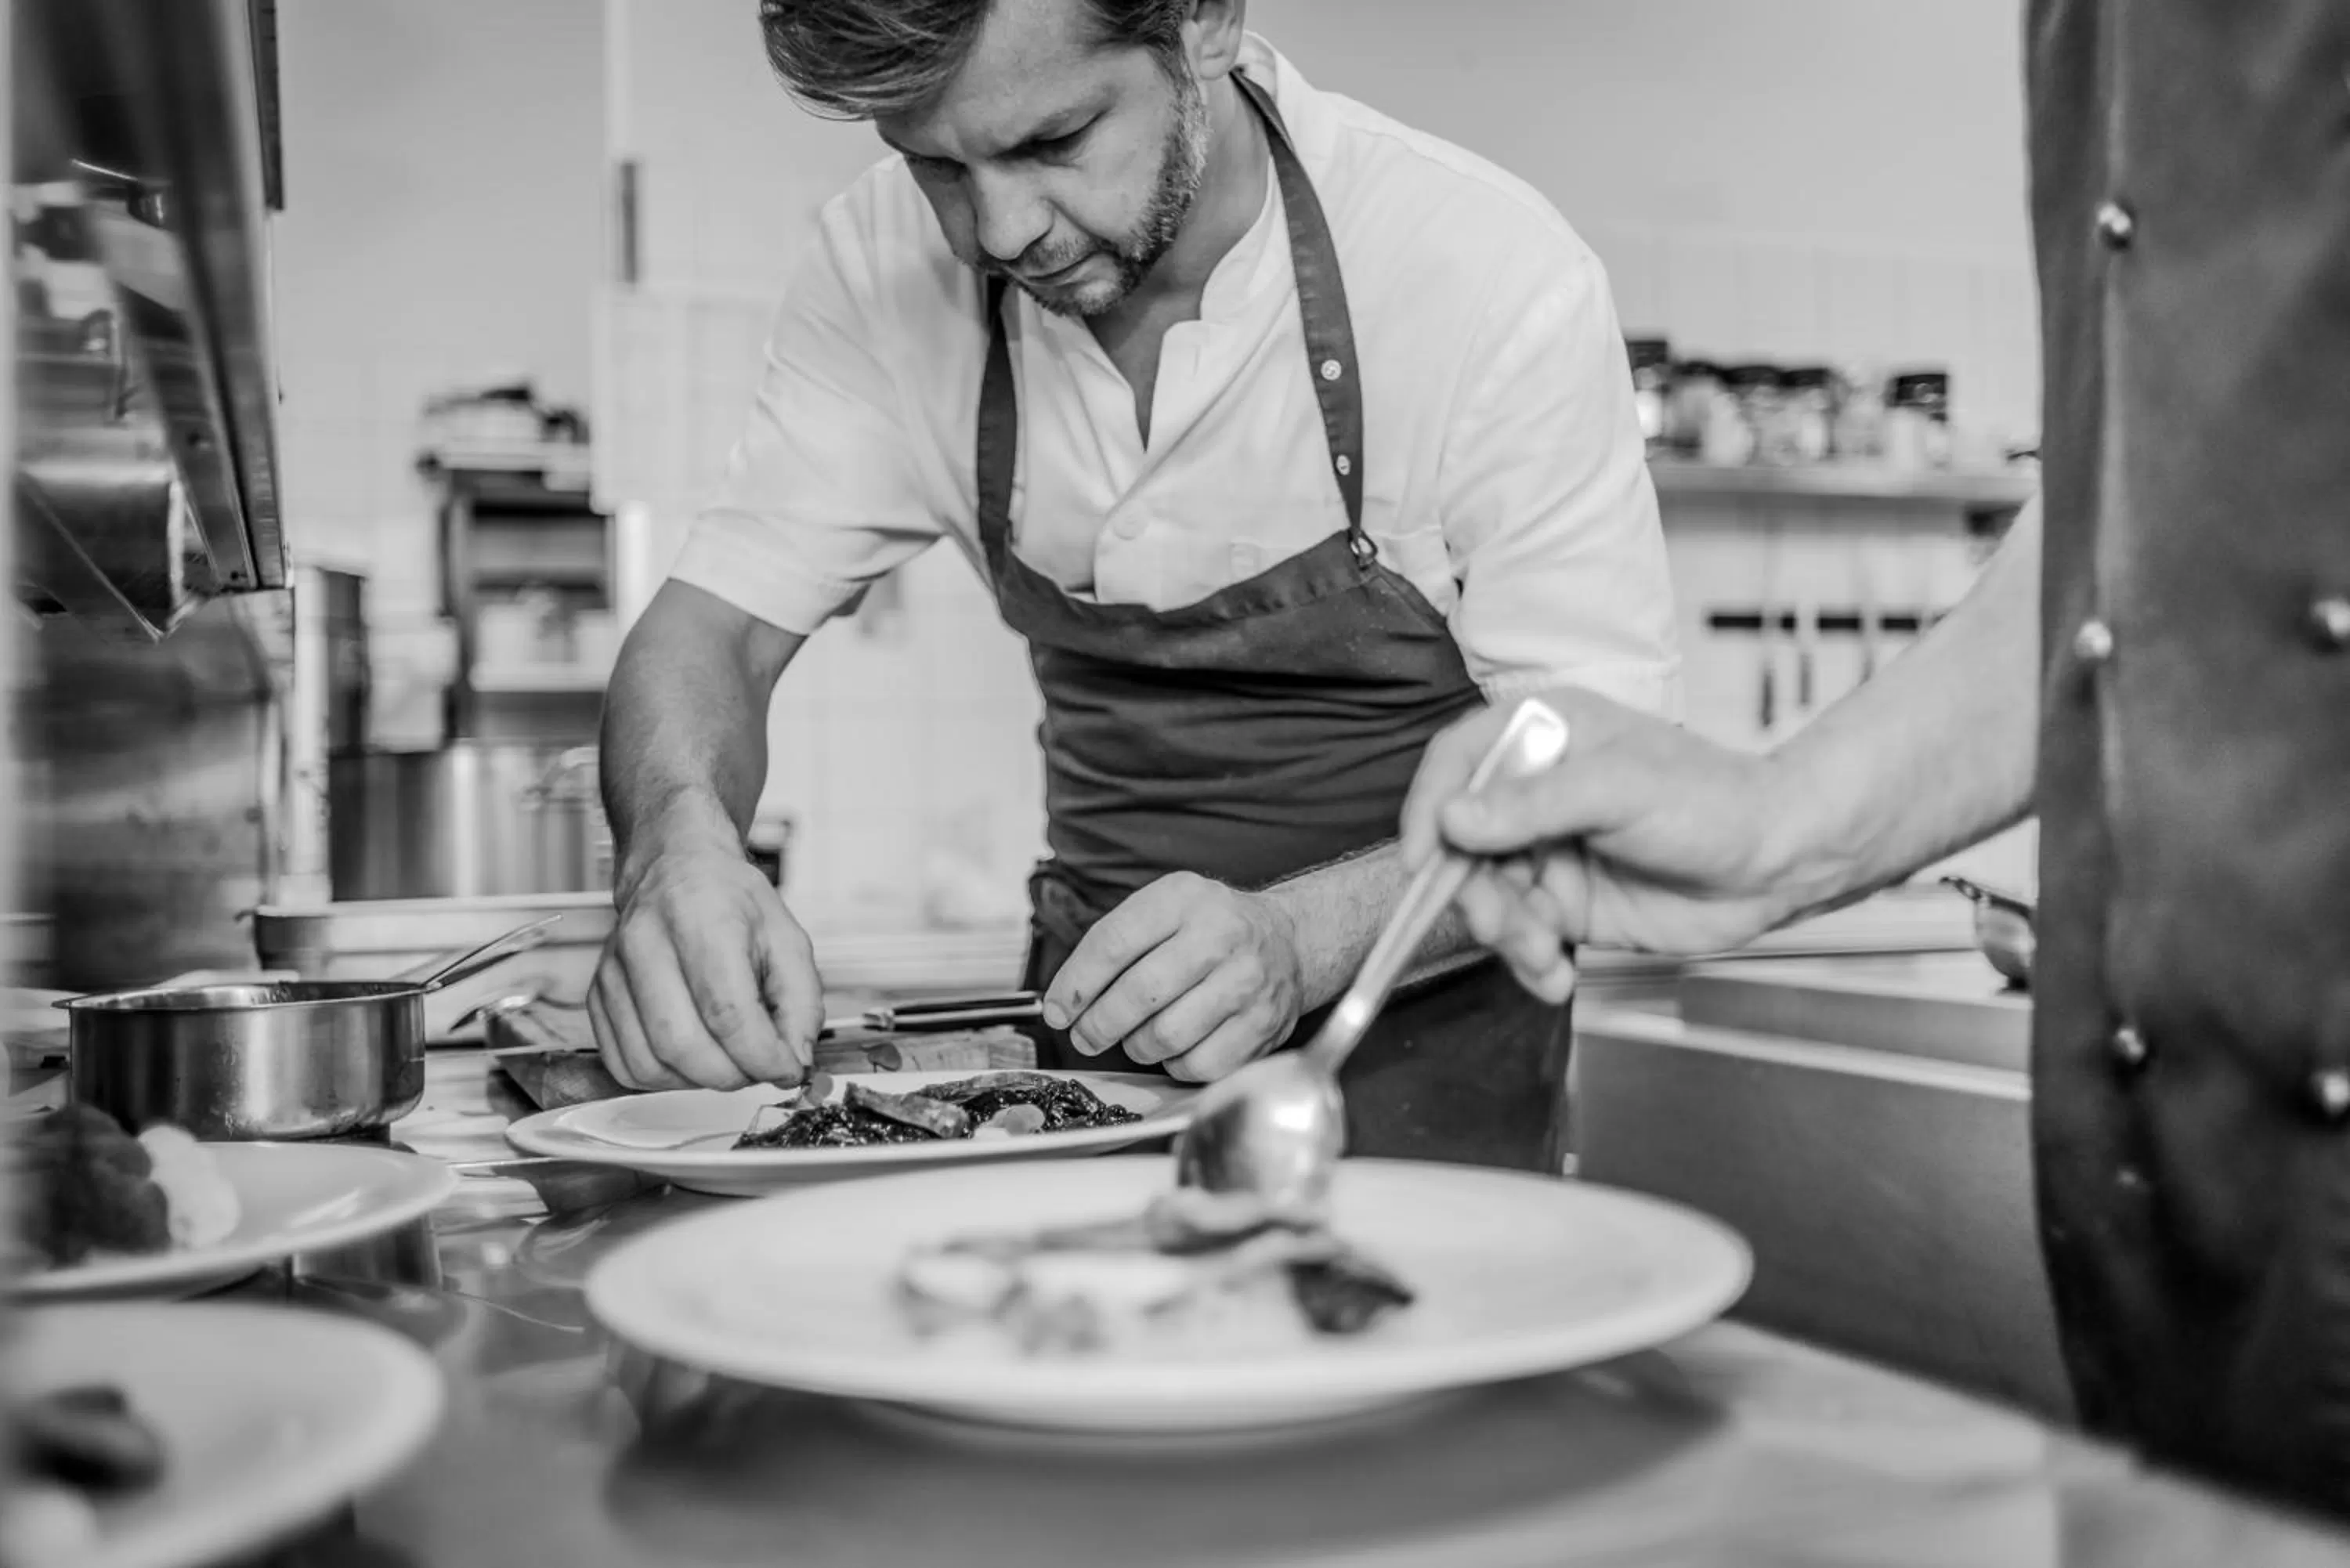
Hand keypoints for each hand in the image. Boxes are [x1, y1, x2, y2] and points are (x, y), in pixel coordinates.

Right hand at [589, 840, 821, 1089]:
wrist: (676, 868)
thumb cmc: (731, 901)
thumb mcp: (788, 939)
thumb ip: (801, 1004)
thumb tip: (795, 1063)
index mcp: (701, 918)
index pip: (727, 1011)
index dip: (762, 1056)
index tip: (786, 1070)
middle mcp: (647, 942)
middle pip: (682, 1044)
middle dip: (732, 1075)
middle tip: (757, 1069)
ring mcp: (613, 970)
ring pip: (649, 1062)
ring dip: (698, 1081)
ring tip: (727, 1062)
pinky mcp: (597, 994)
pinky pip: (623, 1064)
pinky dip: (663, 1079)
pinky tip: (691, 1061)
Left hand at [1042, 872, 1304, 1082]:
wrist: (1288, 941)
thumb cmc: (1210, 929)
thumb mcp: (1165, 908)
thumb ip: (1114, 945)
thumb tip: (1063, 1004)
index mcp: (1184, 899)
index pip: (1113, 944)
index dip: (1075, 985)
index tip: (1057, 1011)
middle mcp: (1220, 936)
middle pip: (1137, 995)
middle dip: (1098, 1025)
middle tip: (1086, 1036)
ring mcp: (1247, 982)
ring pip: (1165, 1036)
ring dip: (1136, 1047)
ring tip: (1135, 1039)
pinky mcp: (1263, 1025)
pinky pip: (1198, 1065)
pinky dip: (1175, 1065)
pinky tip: (1175, 1048)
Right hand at [1399, 689, 1794, 1000]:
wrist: (1776, 864)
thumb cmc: (1711, 800)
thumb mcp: (1618, 789)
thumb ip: (1532, 804)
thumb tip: (1454, 820)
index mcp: (1543, 737)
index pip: (1456, 763)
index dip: (1428, 809)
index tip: (1422, 859)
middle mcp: (1535, 793)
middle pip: (1461, 842)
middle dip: (1473, 891)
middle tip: (1501, 923)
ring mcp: (1548, 851)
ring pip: (1488, 896)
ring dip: (1507, 935)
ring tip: (1543, 956)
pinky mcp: (1567, 905)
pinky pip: (1523, 936)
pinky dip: (1530, 963)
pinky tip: (1554, 978)